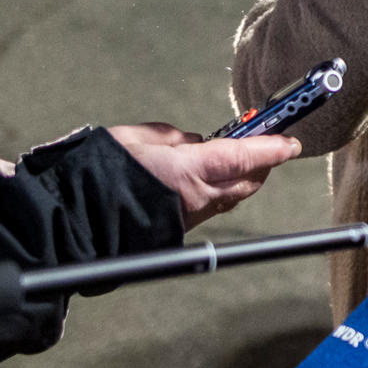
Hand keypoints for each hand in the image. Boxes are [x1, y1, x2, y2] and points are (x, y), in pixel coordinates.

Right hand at [106, 125, 301, 229]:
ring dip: (242, 179)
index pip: (244, 157)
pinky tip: (211, 180)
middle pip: (247, 181)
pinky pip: (211, 207)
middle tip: (268, 146)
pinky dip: (220, 192)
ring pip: (231, 197)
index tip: (290, 142)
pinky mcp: (179, 229)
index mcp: (189, 170)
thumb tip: (194, 143)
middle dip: (262, 164)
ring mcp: (189, 217)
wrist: (76, 219)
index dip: (271, 148)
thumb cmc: (99, 171)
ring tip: (242, 160)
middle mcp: (197, 198)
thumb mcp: (136, 138)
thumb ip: (173, 138)